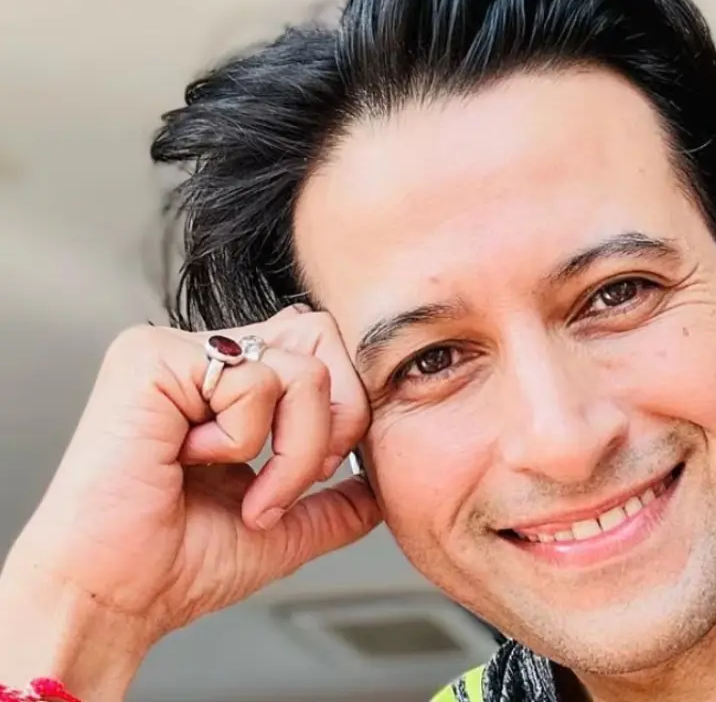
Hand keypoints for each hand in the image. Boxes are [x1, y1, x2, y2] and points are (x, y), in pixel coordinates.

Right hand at [0, 305, 382, 697]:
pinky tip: (190, 464)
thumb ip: (334, 502)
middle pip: (326, 339)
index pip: (321, 348)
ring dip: (294, 452)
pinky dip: (244, 441)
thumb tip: (380, 487)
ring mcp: (177, 351)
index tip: (322, 473)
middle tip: (295, 482)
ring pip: (304, 368)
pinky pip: (256, 379)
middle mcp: (204, 356)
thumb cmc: (173, 566)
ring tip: (246, 494)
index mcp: (228, 383)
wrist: (115, 597)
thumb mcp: (282, 530)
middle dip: (337, 422)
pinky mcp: (152, 357)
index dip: (346, 408)